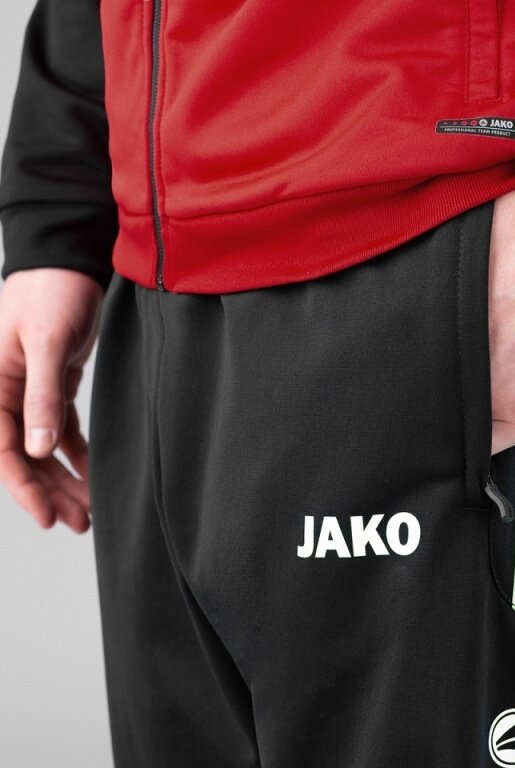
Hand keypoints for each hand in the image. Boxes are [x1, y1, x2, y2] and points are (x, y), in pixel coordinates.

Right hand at [0, 268, 102, 531]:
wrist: (69, 264)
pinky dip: (77, 453)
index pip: (2, 450)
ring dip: (65, 479)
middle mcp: (4, 395)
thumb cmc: (52, 294)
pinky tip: (92, 475)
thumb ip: (42, 396)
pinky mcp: (54, 386)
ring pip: (43, 449)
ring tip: (89, 510)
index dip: (24, 488)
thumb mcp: (48, 343)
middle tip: (78, 523)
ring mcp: (29, 393)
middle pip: (24, 457)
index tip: (49, 516)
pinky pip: (62, 430)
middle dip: (49, 492)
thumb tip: (36, 449)